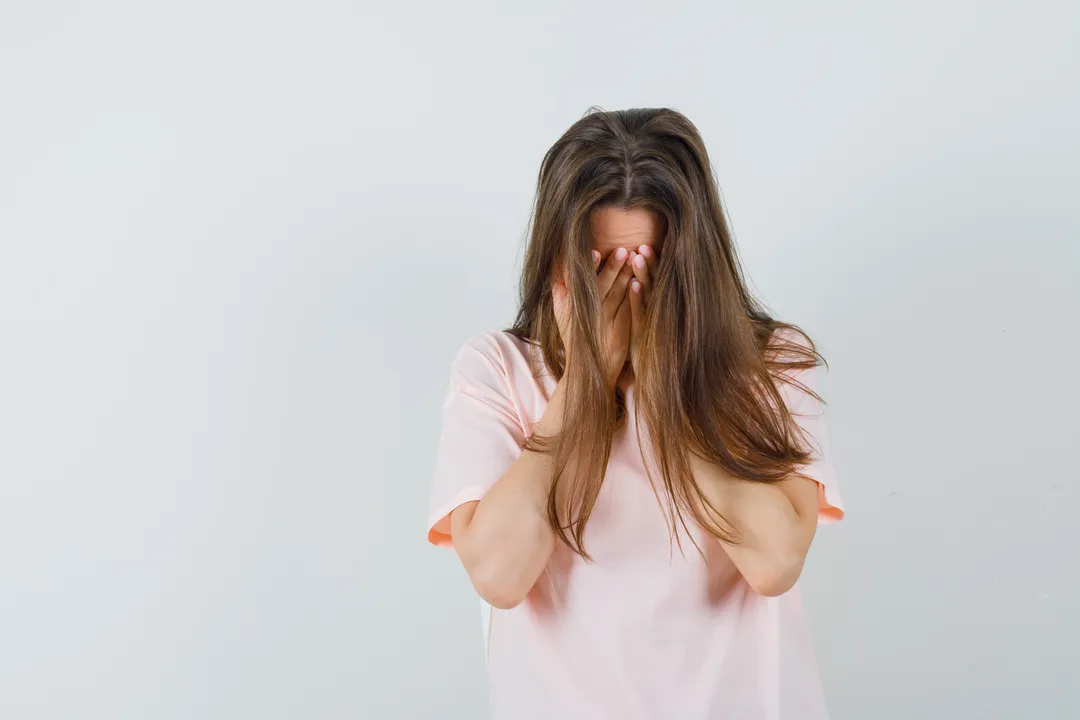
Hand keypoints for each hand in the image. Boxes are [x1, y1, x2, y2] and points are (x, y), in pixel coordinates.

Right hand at [552, 247, 634, 386]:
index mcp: (572, 310)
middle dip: (613, 268)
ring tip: (636, 258)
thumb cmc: (575, 339)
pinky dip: (635, 296)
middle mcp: (588, 316)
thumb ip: (559, 290)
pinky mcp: (621, 334)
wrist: (589, 372)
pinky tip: (641, 282)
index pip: (580, 284)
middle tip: (623, 250)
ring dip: (627, 276)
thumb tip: (557, 263)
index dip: (588, 268)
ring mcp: (605, 325)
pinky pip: (629, 311)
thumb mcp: (560, 316)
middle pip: (603, 287)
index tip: (596, 252)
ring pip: (618, 296)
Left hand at [627, 244, 656, 372]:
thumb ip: (644, 309)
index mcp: (655, 310)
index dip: (652, 265)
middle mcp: (655, 314)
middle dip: (649, 264)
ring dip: (644, 274)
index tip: (645, 247)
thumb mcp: (646, 329)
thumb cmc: (646, 353)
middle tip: (643, 245)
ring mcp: (650, 324)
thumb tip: (637, 288)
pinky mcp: (644, 335)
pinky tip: (634, 285)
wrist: (652, 381)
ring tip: (637, 256)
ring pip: (647, 294)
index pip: (654, 282)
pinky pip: (640, 314)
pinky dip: (638, 299)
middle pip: (653, 283)